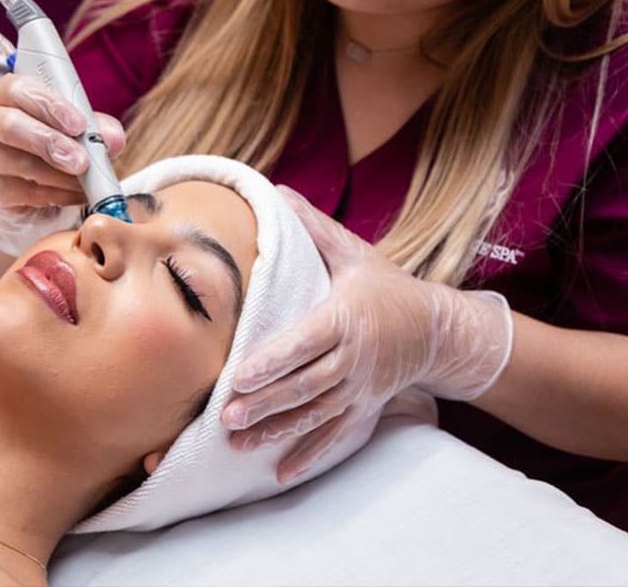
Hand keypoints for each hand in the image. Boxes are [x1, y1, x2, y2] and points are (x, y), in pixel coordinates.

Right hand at [0, 73, 125, 254]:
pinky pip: (19, 192)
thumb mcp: (74, 125)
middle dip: (49, 143)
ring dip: (57, 176)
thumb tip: (114, 138)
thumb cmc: (50, 135)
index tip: (79, 124)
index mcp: (8, 92)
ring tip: (85, 181)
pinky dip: (53, 195)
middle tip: (81, 161)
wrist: (27, 174)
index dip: (50, 106)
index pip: (21, 90)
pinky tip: (73, 194)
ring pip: (15, 164)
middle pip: (10, 126)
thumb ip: (94, 126)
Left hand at [221, 185, 512, 482]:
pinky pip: (336, 436)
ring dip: (277, 431)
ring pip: (314, 414)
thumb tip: (276, 189)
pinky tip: (280, 473)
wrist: (437, 328)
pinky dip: (309, 455)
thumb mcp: (354, 253)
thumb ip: (313, 227)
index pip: (305, 343)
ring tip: (238, 443)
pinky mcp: (364, 407)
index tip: (240, 375)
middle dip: (265, 402)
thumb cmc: (385, 285)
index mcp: (344, 318)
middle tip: (227, 417)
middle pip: (305, 385)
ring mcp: (359, 388)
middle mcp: (352, 358)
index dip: (273, 361)